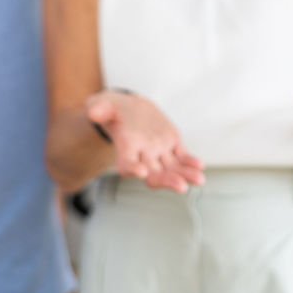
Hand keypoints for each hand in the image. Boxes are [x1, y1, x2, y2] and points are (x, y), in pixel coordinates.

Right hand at [85, 90, 204, 192]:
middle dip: (167, 181)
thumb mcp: (103, 106)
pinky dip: (190, 162)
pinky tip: (199, 166)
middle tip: (181, 186)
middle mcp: (143, 156)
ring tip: (199, 180)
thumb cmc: (112, 111)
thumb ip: (100, 109)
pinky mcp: (172, 146)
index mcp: (125, 149)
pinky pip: (182, 157)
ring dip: (185, 175)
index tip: (141, 172)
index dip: (133, 169)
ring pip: (172, 169)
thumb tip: (93, 111)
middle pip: (154, 174)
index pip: (127, 164)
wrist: (129, 110)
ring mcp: (159, 153)